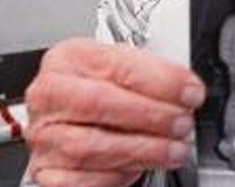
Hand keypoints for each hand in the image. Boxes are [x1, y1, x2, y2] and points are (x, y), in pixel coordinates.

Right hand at [24, 38, 205, 186]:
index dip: (161, 81)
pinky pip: (82, 179)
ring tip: (173, 149)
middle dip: (151, 115)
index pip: (118, 65)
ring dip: (143, 149)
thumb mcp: (124, 70)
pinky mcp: (47, 171)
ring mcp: (44, 134)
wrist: (73, 120)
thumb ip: (152, 75)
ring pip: (92, 145)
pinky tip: (139, 166)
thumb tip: (187, 90)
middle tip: (182, 123)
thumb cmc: (101, 91)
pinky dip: (117, 175)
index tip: (190, 93)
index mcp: (70, 59)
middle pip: (100, 103)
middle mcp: (50, 95)